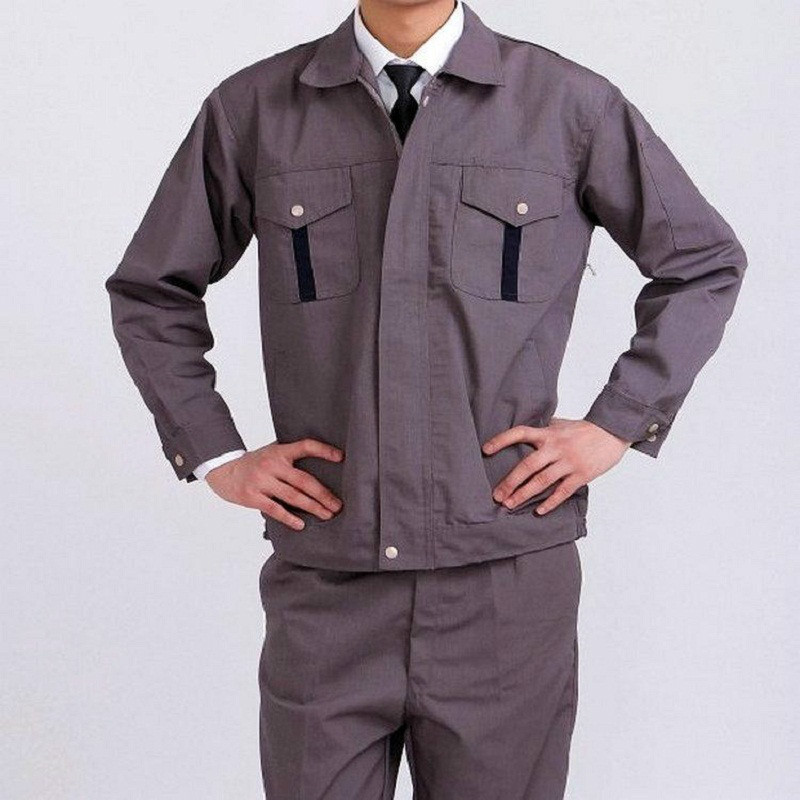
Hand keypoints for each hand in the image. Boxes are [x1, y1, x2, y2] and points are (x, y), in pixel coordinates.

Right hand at [205, 439, 343, 529]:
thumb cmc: (254, 463)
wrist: (223, 471)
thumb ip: (290, 457)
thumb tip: (320, 465)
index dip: (323, 451)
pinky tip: (301, 524)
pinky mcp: (253, 496)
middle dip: (323, 495)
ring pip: (293, 496)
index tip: (340, 457)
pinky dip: (289, 518)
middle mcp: (272, 464)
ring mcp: (262, 481)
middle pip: (304, 480)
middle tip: (338, 505)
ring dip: (313, 507)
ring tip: (326, 515)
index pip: (305, 446)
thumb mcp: (271, 452)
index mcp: (279, 451)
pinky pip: (275, 509)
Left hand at [481, 418, 630, 514]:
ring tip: (509, 505)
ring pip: (542, 481)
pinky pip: (562, 491)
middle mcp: (555, 447)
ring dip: (524, 494)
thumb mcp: (560, 424)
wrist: (613, 431)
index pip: (520, 433)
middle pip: (527, 465)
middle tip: (496, 495)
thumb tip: (523, 434)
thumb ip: (543, 430)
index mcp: (548, 433)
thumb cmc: (584, 429)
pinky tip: (538, 511)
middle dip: (510, 482)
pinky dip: (550, 502)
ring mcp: (568, 462)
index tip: (486, 450)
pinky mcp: (581, 474)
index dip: (502, 440)